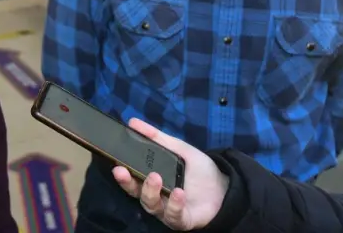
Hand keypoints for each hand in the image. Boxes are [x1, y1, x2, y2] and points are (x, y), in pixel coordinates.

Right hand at [110, 118, 227, 230]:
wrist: (226, 187)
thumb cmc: (199, 170)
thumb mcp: (178, 149)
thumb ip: (156, 138)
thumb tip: (133, 122)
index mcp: (151, 180)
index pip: (132, 178)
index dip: (122, 173)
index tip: (116, 164)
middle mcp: (156, 197)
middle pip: (137, 193)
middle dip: (128, 183)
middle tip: (123, 170)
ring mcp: (168, 210)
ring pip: (151, 206)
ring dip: (150, 192)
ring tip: (155, 177)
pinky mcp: (183, 220)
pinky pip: (174, 216)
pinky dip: (174, 204)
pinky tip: (178, 192)